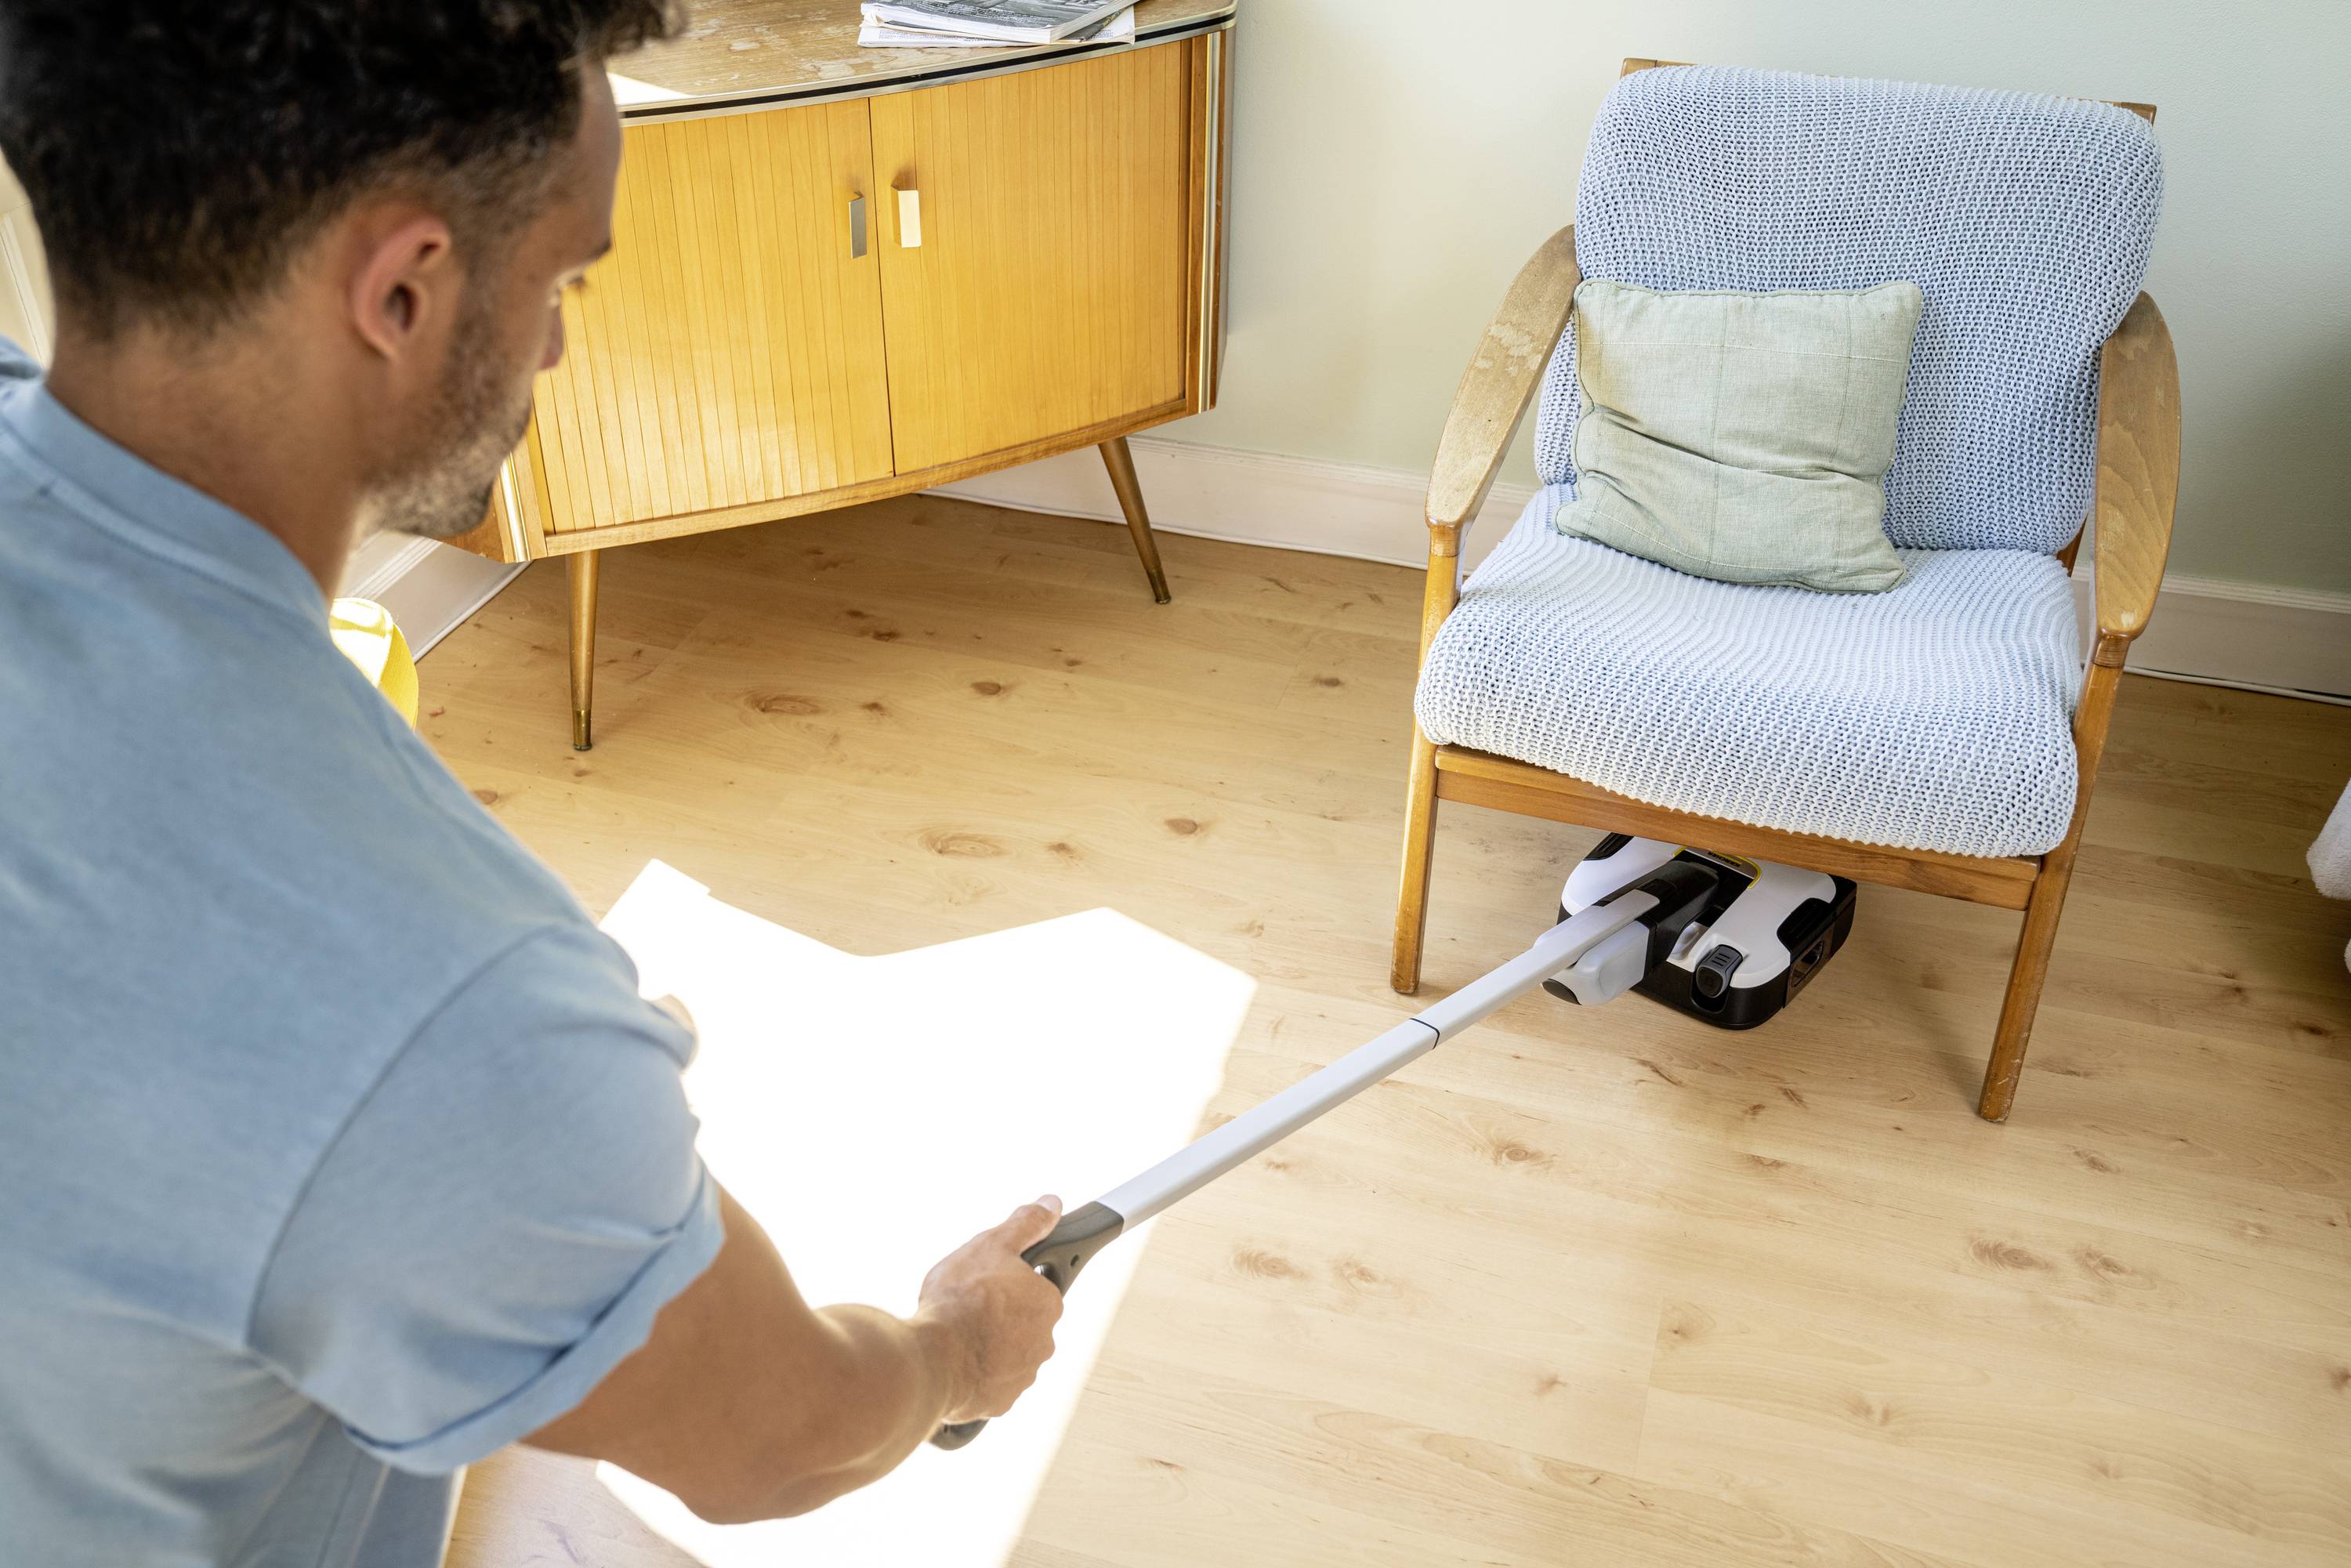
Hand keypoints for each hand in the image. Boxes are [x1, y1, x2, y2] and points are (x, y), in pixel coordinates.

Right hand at [916, 1197, 1065, 1423]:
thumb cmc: (958, 1301)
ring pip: (1005, 1352)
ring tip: (954, 1333)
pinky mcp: (1000, 1402)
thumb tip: (1053, 1204)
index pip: (1035, 1285)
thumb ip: (1026, 1224)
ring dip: (985, 1343)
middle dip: (997, 1313)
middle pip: (1020, 1320)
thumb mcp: (991, 1245)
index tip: (986, 1281)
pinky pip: (989, 1382)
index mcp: (1047, 1303)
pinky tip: (951, 1359)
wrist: (929, 1361)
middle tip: (965, 1305)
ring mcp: (1023, 1376)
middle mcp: (1043, 1342)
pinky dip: (972, 1371)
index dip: (1008, 1279)